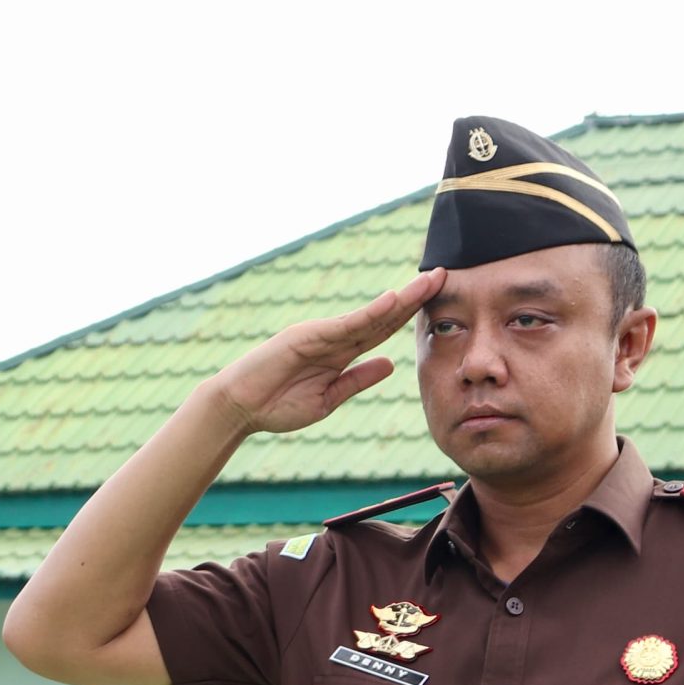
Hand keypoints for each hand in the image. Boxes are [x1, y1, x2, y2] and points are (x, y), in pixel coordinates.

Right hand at [207, 269, 446, 436]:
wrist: (238, 408)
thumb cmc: (276, 406)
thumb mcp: (328, 399)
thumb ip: (357, 380)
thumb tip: (390, 363)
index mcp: (340, 354)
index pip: (382, 331)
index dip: (409, 316)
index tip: (438, 301)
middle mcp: (334, 339)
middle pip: (382, 316)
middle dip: (413, 298)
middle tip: (445, 276)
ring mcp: (320, 335)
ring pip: (368, 316)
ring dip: (400, 299)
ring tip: (429, 282)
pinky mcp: (304, 337)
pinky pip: (344, 325)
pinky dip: (369, 313)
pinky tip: (392, 301)